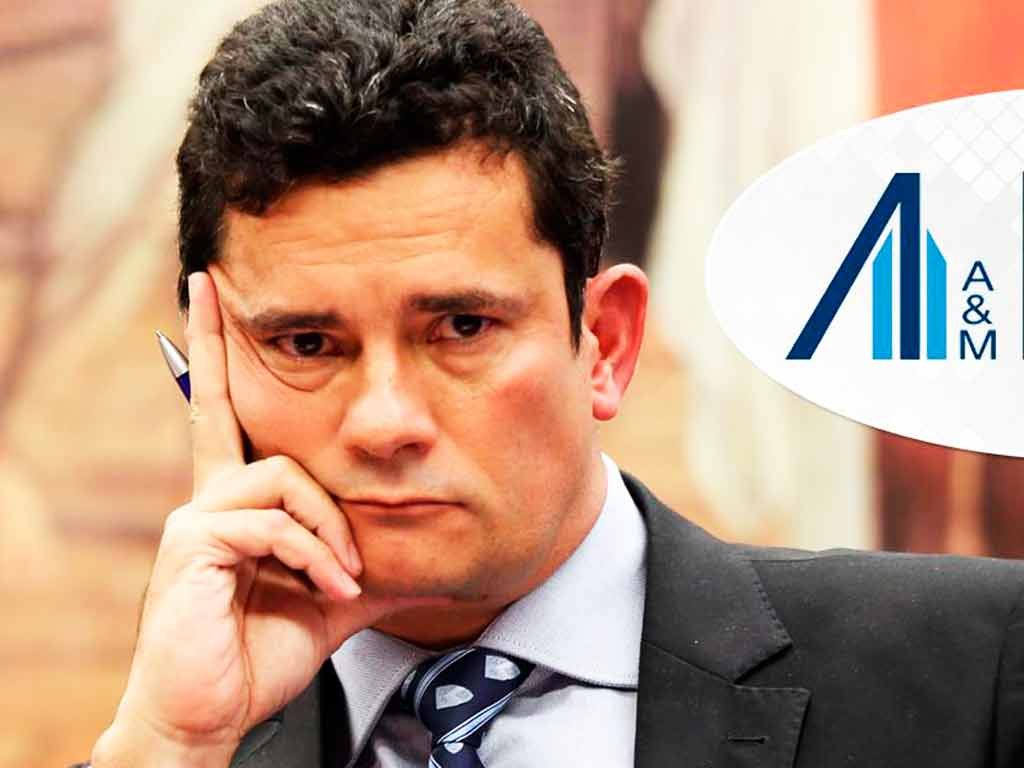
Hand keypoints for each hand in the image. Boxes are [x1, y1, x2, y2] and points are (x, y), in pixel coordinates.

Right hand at [93, 272, 438, 767]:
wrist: (214, 714)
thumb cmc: (262, 653)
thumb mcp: (333, 598)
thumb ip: (368, 566)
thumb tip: (428, 560)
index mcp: (239, 502)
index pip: (226, 412)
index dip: (214, 348)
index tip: (208, 288)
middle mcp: (210, 497)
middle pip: (254, 428)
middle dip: (273, 427)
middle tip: (339, 540)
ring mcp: (196, 517)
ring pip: (283, 476)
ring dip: (329, 532)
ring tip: (342, 581)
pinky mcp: (193, 544)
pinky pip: (272, 523)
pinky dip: (313, 557)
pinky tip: (328, 591)